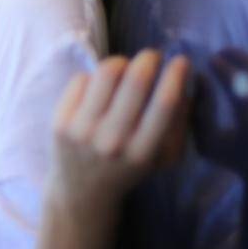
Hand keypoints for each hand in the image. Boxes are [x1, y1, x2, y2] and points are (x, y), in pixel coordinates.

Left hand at [47, 50, 191, 223]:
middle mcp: (111, 142)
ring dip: (121, 62)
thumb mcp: (163, 158)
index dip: (176, 76)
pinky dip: (95, 77)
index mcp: (142, 153)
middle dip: (149, 59)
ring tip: (125, 68)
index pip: (164, 105)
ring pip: (106, 72)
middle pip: (135, 81)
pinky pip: (82, 78)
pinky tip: (99, 89)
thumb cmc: (129, 168)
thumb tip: (187, 82)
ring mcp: (82, 131)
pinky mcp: (60, 122)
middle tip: (153, 56)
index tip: (182, 61)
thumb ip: (179, 124)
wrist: (82, 191)